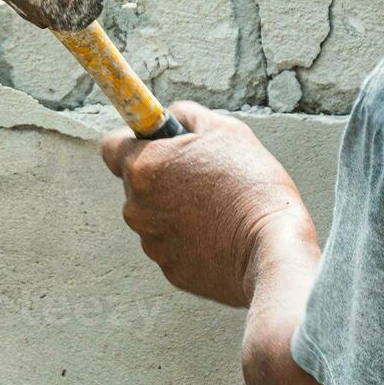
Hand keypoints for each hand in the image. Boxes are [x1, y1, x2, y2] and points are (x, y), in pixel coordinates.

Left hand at [101, 102, 315, 306]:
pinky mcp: (169, 269)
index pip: (111, 147)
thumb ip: (186, 115)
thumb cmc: (251, 185)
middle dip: (162, 177)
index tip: (156, 143)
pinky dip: (189, 239)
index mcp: (142, 168)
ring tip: (217, 207)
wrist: (272, 248)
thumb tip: (171, 116)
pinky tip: (220, 234)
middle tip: (203, 175)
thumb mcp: (225, 130)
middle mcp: (135, 207)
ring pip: (154, 216)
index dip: (134, 141)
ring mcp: (150, 242)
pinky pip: (172, 245)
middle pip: (136, 183)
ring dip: (175, 209)